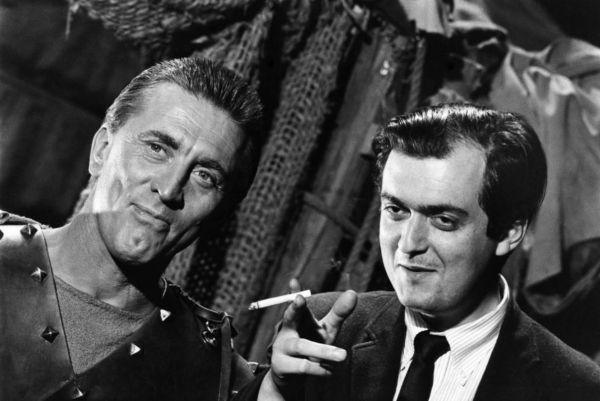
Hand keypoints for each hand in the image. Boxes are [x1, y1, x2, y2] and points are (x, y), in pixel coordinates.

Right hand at [258, 280, 357, 399]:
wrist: (289, 377)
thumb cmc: (311, 346)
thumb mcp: (325, 329)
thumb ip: (338, 313)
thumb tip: (353, 292)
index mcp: (297, 319)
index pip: (296, 304)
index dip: (295, 294)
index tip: (295, 282)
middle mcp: (287, 330)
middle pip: (290, 318)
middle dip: (294, 308)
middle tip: (299, 299)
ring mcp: (282, 348)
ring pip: (302, 347)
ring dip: (323, 351)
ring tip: (343, 355)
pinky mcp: (281, 366)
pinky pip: (302, 367)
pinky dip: (319, 369)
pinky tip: (331, 371)